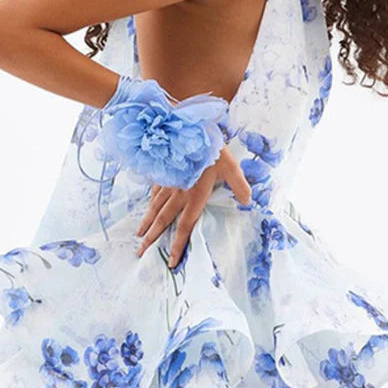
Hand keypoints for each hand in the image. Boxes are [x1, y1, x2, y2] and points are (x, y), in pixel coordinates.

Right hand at [135, 144, 251, 267]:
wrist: (188, 125)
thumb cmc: (212, 147)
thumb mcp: (231, 166)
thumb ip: (239, 186)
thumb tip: (248, 201)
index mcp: (194, 196)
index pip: (185, 227)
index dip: (177, 246)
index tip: (171, 262)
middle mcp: (178, 192)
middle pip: (163, 220)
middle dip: (152, 239)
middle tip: (140, 253)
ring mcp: (168, 181)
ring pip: (154, 206)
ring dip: (146, 222)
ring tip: (138, 235)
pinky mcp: (163, 170)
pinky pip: (154, 189)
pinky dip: (150, 199)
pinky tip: (147, 204)